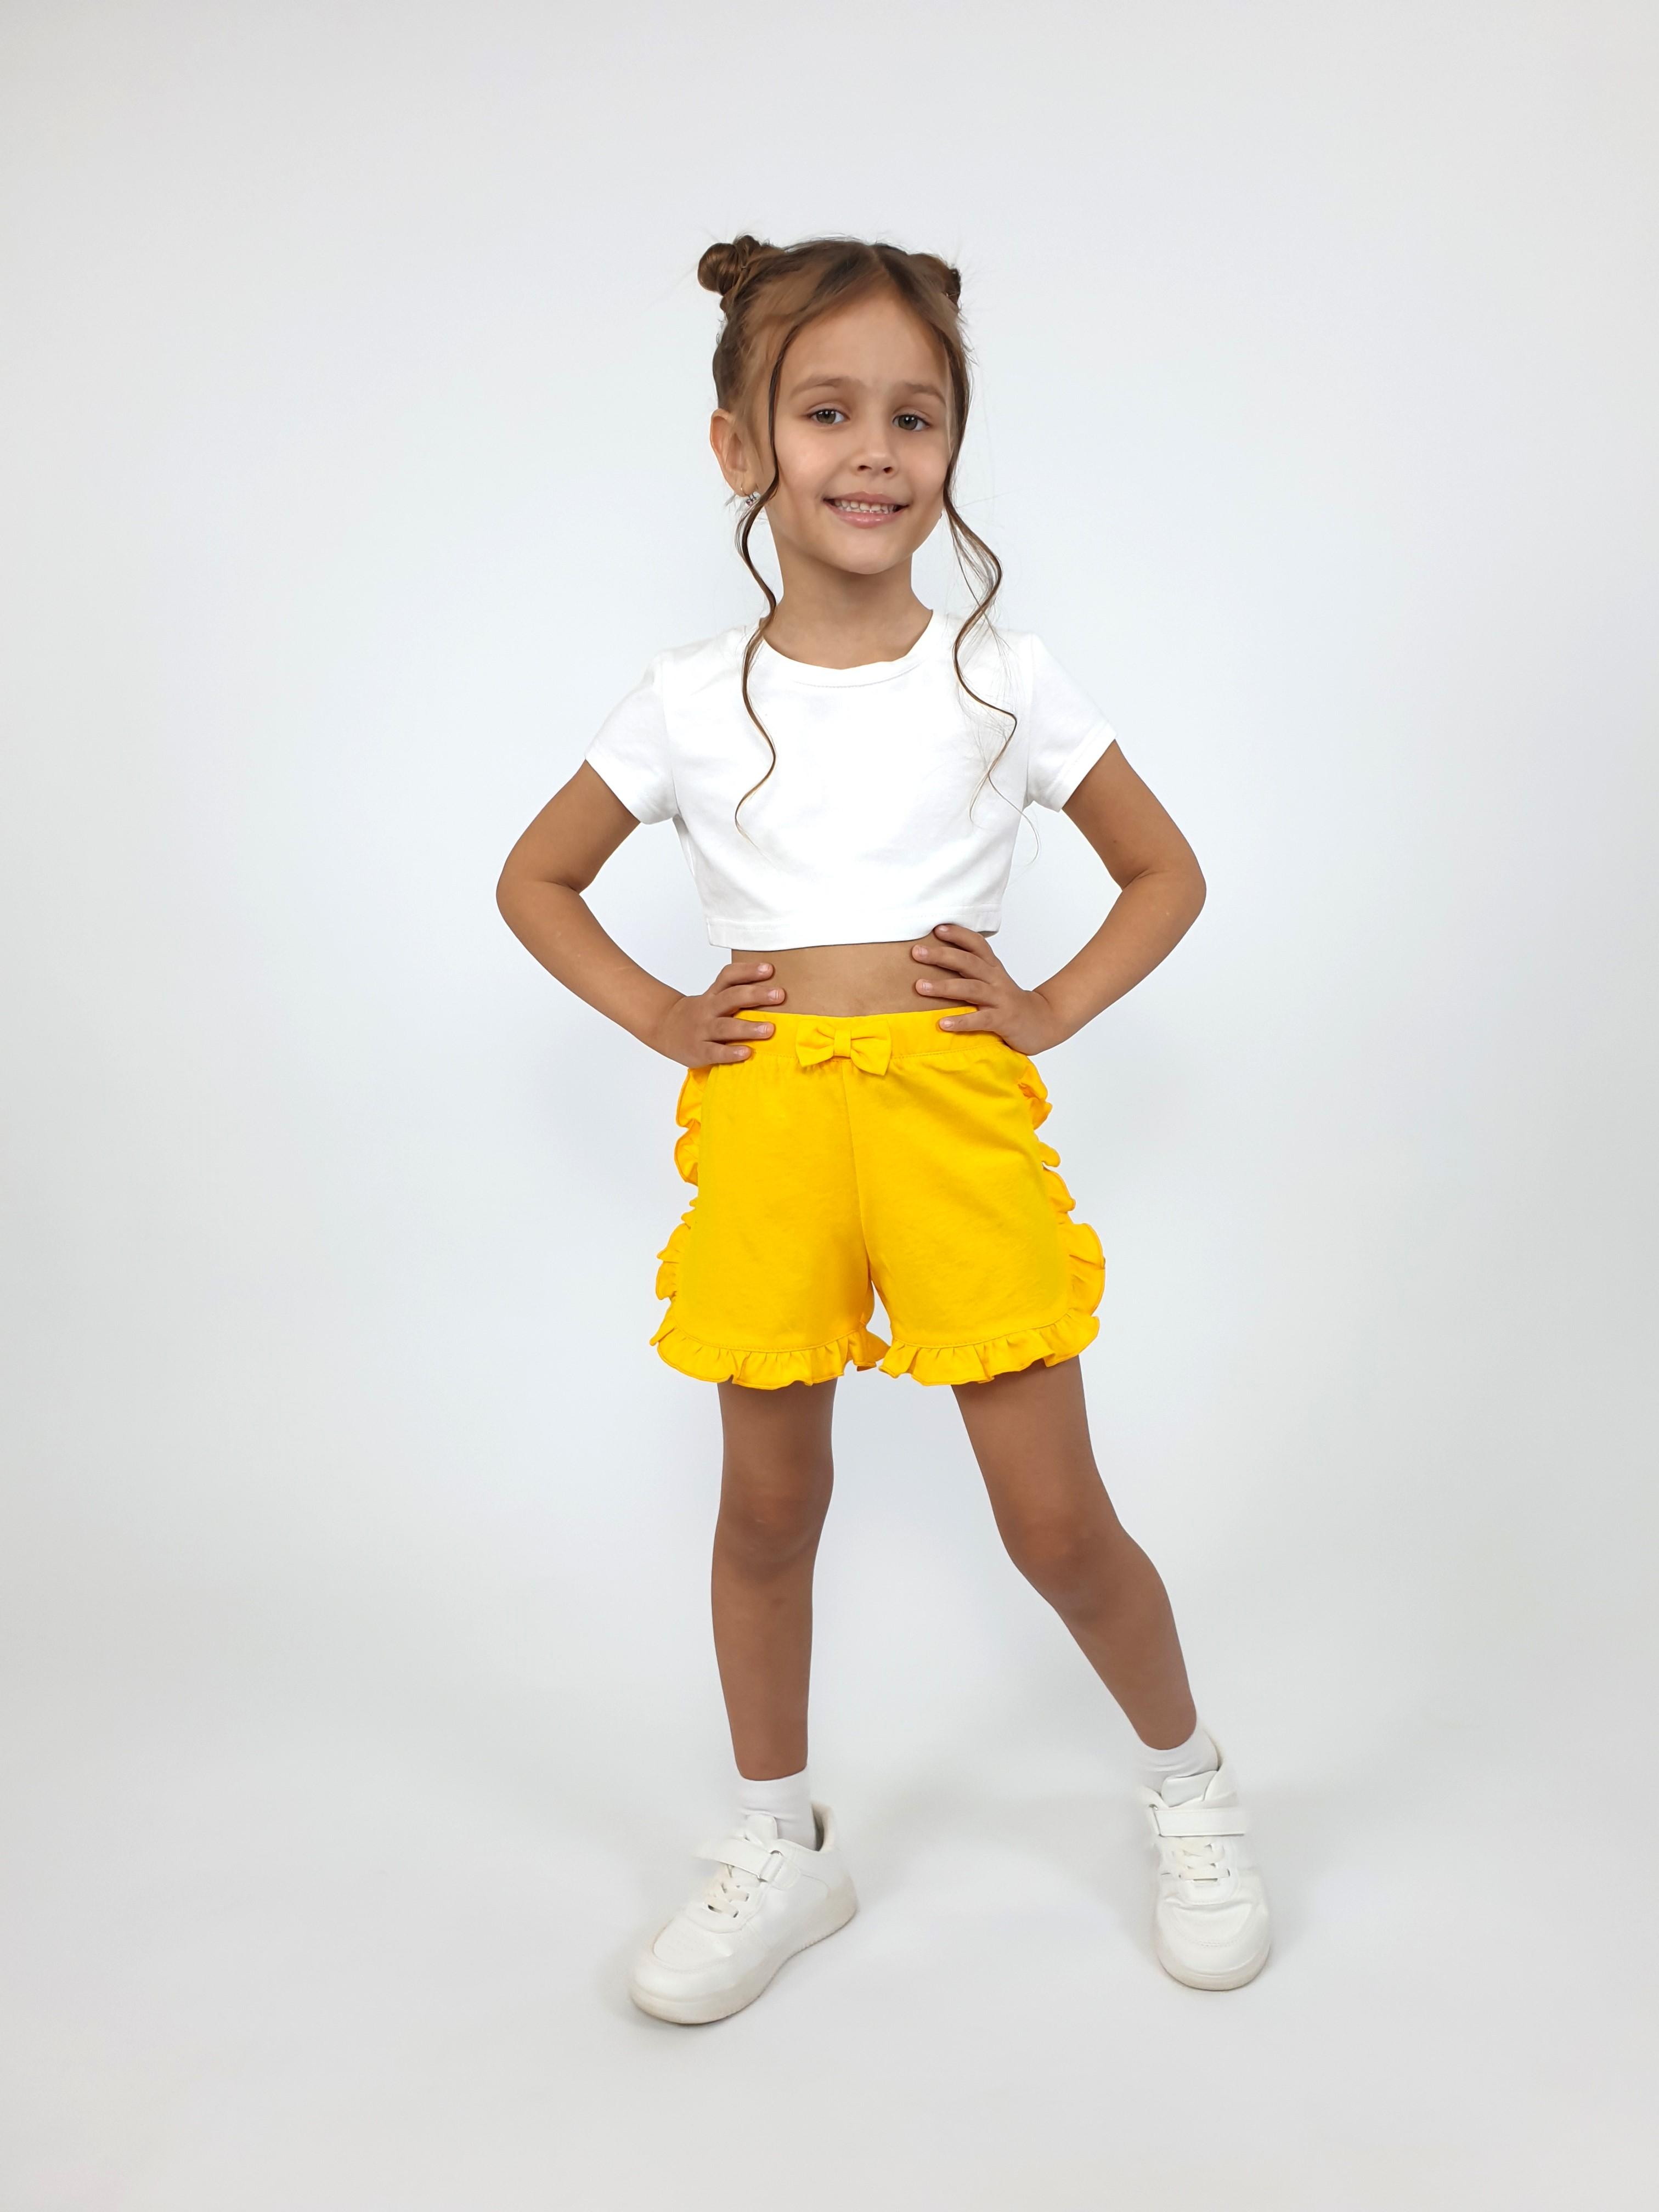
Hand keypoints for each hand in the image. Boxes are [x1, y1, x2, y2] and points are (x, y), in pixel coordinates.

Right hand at [649, 959, 785, 1066]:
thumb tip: (774, 992)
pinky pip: (715, 1052)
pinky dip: (731, 1053)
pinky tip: (747, 1053)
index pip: (728, 976)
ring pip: (725, 1026)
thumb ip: (735, 995)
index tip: (769, 969)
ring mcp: (702, 1030)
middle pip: (731, 997)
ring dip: (748, 1027)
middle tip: (779, 995)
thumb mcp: (712, 998)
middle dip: (756, 995)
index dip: (748, 971)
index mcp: (713, 994)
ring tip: (769, 1029)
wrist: (663, 1028)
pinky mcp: (698, 1050)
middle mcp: (708, 1009)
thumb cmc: (699, 1014)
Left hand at [909, 923, 1069, 1053]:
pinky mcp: (1004, 1020)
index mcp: (992, 968)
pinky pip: (981, 1019)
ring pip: (971, 988)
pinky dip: (962, 1021)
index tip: (937, 928)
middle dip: (942, 955)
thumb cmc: (1008, 1003)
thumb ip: (970, 973)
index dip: (958, 935)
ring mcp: (1000, 999)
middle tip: (917, 952)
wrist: (1044, 1023)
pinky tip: (943, 1023)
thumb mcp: (992, 982)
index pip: (977, 944)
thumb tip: (936, 962)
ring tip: (920, 986)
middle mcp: (996, 979)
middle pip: (968, 962)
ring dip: (944, 986)